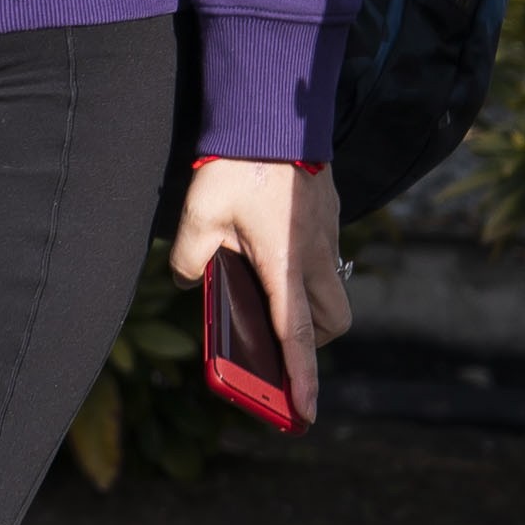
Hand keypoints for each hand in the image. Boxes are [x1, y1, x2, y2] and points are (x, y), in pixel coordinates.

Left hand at [173, 159, 352, 423]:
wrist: (273, 111)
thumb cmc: (238, 164)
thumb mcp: (199, 215)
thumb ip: (190, 258)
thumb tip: (190, 279)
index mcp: (286, 267)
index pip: (298, 338)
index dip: (301, 380)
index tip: (304, 413)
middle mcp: (317, 257)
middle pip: (332, 323)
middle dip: (311, 342)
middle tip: (278, 336)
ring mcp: (329, 234)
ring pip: (334, 290)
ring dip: (312, 303)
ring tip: (274, 290)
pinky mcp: (330, 212)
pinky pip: (329, 256)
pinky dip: (310, 267)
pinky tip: (277, 244)